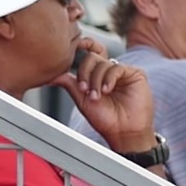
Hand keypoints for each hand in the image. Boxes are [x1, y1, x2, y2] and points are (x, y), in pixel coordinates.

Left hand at [53, 38, 155, 152]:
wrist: (123, 132)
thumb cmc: (104, 119)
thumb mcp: (81, 99)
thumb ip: (68, 84)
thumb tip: (50, 76)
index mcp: (96, 75)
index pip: (87, 57)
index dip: (82, 53)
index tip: (77, 58)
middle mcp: (109, 71)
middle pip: (92, 58)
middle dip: (85, 74)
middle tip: (84, 90)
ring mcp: (122, 72)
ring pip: (102, 64)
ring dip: (96, 82)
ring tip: (96, 97)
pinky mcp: (135, 74)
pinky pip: (117, 68)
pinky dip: (109, 79)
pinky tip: (107, 91)